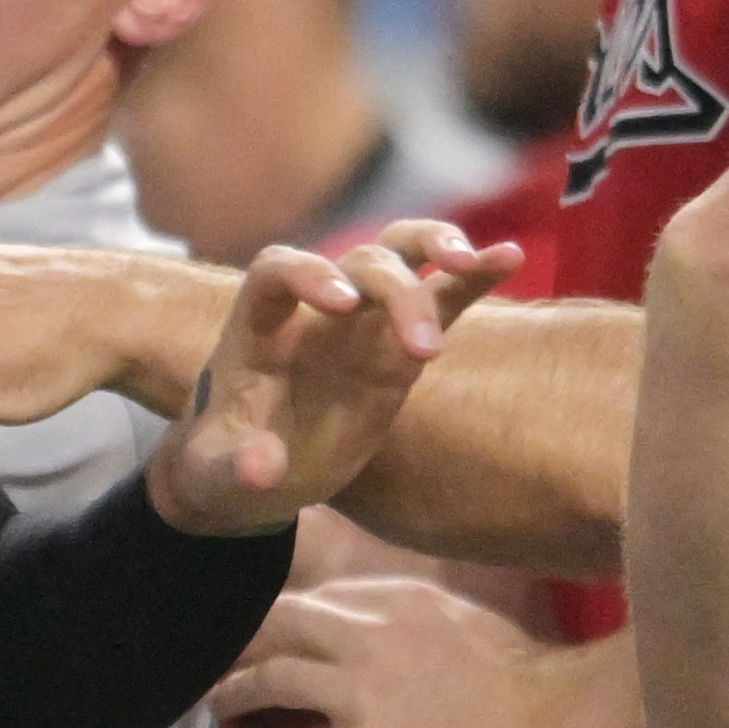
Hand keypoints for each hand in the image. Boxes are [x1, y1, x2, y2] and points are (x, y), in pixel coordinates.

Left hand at [151, 223, 525, 535]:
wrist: (248, 475)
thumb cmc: (223, 468)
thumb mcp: (217, 479)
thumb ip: (235, 470)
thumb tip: (264, 466)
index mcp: (259, 328)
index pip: (278, 272)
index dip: (308, 274)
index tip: (342, 305)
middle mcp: (313, 310)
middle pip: (357, 266)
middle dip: (394, 292)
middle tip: (423, 349)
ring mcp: (360, 322)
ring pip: (399, 256)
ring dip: (435, 248)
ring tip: (470, 265)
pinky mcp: (397, 345)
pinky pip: (439, 298)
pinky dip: (473, 276)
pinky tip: (511, 256)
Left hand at [210, 582, 626, 727]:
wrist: (561, 727)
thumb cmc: (540, 685)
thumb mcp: (474, 628)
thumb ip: (429, 631)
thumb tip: (415, 652)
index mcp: (401, 597)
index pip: (323, 597)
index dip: (286, 617)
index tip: (269, 633)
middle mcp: (369, 631)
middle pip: (279, 622)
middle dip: (243, 643)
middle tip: (223, 664)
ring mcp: (360, 690)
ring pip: (268, 680)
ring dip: (236, 697)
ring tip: (221, 710)